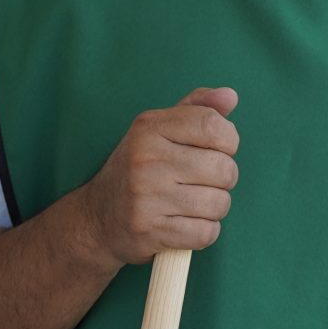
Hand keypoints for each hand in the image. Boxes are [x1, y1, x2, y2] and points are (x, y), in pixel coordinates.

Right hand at [74, 88, 239, 265]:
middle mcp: (145, 158)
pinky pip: (206, 233)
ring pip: (219, 203)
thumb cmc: (140, 170)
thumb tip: (230, 95)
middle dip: (223, 180)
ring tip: (191, 204)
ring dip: (213, 208)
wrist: (96, 218)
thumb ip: (196, 109)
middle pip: (224, 169)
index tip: (216, 150)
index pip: (213, 126)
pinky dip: (203, 232)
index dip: (228, 141)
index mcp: (149, 127)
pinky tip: (183, 224)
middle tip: (200, 182)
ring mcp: (145, 195)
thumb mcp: (159, 131)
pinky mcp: (149, 229)